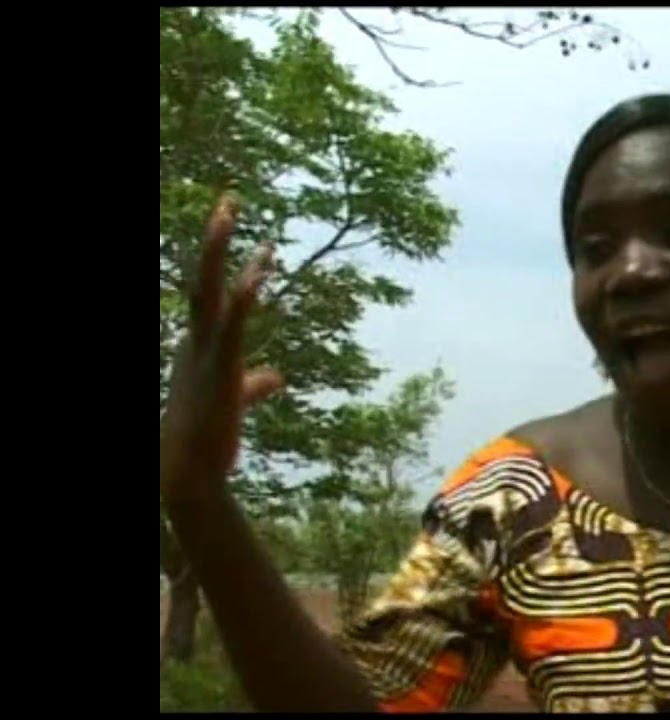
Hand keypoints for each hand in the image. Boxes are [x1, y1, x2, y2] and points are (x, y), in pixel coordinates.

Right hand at [160, 195, 282, 505]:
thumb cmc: (207, 440)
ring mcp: (204, 352)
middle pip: (203, 278)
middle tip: (229, 199)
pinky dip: (244, 294)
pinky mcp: (221, 367)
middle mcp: (193, 341)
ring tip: (231, 210)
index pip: (211, 295)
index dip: (224, 263)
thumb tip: (276, 375)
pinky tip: (260, 269)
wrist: (187, 474)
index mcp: (195, 346)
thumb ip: (254, 385)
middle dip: (215, 238)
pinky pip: (232, 322)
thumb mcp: (234, 401)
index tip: (239, 231)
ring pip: (209, 290)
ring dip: (219, 249)